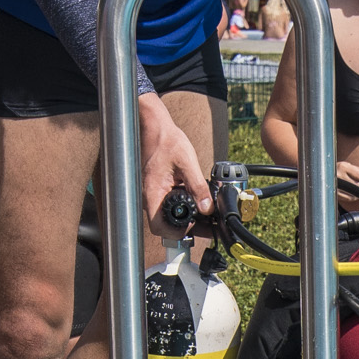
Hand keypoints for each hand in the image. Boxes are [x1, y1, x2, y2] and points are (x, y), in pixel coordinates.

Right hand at [139, 99, 206, 243]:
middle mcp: (150, 197)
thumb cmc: (165, 140)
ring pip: (171, 216)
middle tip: (208, 221)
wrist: (155, 127)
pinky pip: (171, 204)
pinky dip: (186, 205)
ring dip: (189, 215)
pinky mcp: (159, 190)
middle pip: (167, 225)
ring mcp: (154, 194)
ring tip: (207, 210)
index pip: (159, 228)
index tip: (194, 226)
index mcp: (152, 193)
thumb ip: (198, 186)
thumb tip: (207, 208)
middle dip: (189, 225)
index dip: (178, 231)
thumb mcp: (187, 163)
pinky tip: (198, 198)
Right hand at [333, 160, 358, 203]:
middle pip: (357, 185)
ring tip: (358, 189)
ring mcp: (335, 185)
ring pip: (354, 193)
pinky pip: (348, 198)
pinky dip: (354, 198)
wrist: (319, 175)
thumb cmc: (335, 169)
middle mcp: (338, 175)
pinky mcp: (334, 193)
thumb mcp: (347, 167)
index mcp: (342, 166)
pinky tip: (354, 195)